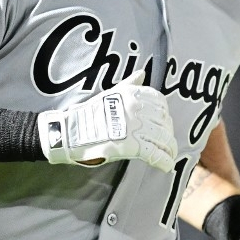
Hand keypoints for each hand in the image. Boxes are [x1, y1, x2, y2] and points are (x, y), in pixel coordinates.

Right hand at [38, 70, 176, 171]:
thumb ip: (129, 85)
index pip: (160, 103)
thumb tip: (141, 73)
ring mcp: (135, 127)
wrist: (70, 132)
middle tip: (168, 143)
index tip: (165, 124)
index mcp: (132, 94)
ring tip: (169, 156)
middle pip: (164, 122)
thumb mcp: (110, 94)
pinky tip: (167, 166)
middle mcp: (137, 108)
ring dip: (169, 150)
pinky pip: (155, 154)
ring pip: (163, 138)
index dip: (165, 116)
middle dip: (168, 134)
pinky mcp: (131, 145)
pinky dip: (164, 161)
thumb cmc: (88, 114)